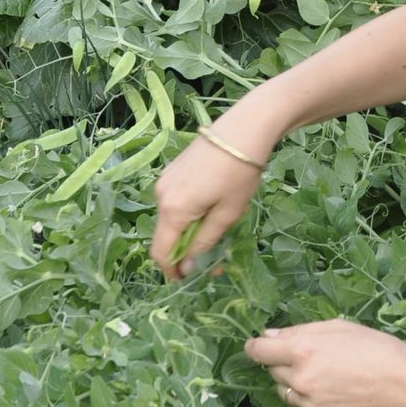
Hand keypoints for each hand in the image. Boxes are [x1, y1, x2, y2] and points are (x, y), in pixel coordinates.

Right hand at [151, 126, 270, 277]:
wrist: (244, 128)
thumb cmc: (239, 175)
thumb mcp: (227, 214)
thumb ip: (204, 242)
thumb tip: (187, 266)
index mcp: (172, 210)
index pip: (160, 251)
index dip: (172, 269)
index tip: (189, 278)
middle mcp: (160, 195)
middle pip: (166, 234)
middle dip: (186, 249)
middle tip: (216, 254)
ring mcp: (165, 179)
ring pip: (172, 217)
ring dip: (190, 228)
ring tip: (221, 221)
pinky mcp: (173, 169)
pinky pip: (176, 200)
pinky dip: (190, 210)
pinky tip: (214, 201)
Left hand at [245, 319, 405, 406]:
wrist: (405, 387)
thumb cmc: (376, 348)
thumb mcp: (340, 327)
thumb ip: (300, 331)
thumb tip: (268, 336)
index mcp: (302, 351)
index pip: (257, 351)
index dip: (256, 346)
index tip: (261, 346)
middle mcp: (300, 380)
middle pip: (273, 371)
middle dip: (284, 363)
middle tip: (313, 358)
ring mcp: (309, 406)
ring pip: (287, 392)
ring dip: (297, 383)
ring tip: (327, 377)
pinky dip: (314, 402)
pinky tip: (338, 394)